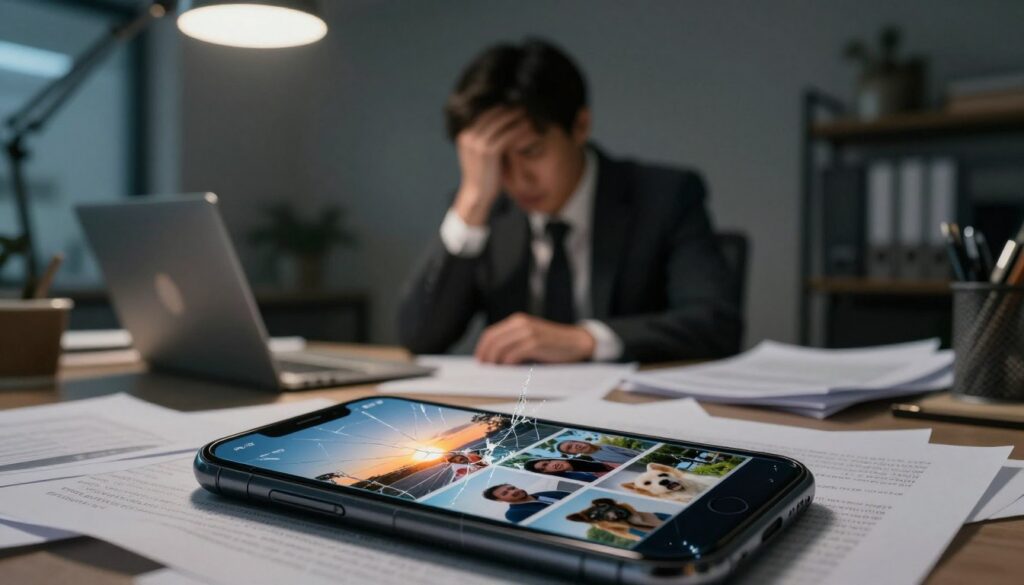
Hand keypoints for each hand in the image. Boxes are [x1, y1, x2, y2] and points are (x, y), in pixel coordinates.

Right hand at [452, 108, 530, 225]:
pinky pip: (506, 136)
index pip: (484, 116)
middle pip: (491, 116)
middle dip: (508, 111)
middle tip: (521, 108)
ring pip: (500, 124)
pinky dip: (518, 131)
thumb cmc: (482, 175)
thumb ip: (486, 140)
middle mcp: (469, 137)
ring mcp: (477, 143)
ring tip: (526, 115)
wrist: (477, 195)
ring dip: (514, 118)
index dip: (499, 111)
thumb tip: (500, 126)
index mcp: (465, 136)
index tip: (512, 108)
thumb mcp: (479, 154)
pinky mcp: (488, 151)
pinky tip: (528, 128)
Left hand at [474, 312, 595, 363]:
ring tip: (496, 371)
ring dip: (495, 361)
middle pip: (492, 340)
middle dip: (486, 357)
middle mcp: (521, 323)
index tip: (480, 361)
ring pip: (500, 347)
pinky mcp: (535, 343)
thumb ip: (513, 343)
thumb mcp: (530, 338)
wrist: (576, 342)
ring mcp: (528, 332)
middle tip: (485, 369)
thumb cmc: (552, 344)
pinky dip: (507, 363)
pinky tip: (509, 369)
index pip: (490, 333)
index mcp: (517, 320)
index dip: (482, 348)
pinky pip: (513, 354)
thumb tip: (492, 359)